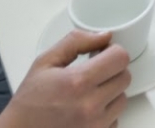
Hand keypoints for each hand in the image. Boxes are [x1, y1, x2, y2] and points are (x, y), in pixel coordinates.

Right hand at [0, 30, 128, 127]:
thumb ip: (75, 42)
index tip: (100, 54)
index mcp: (78, 82)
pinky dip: (106, 113)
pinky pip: (116, 119)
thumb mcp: (45, 62)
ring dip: (111, 93)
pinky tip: (87, 110)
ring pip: (123, 98)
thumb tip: (104, 36)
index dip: (112, 51)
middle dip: (112, 71)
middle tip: (93, 73)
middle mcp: (91, 106)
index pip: (120, 57)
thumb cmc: (29, 102)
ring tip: (88, 93)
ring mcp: (95, 125)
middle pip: (125, 76)